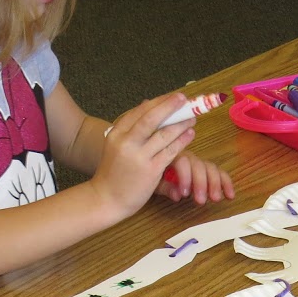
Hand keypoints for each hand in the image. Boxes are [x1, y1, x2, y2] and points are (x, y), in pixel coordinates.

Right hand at [91, 92, 195, 215]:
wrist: (105, 199)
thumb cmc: (113, 172)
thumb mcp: (116, 145)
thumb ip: (131, 126)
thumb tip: (146, 102)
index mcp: (117, 133)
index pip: (140, 111)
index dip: (159, 102)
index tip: (173, 96)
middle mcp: (126, 142)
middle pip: (151, 118)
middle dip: (170, 106)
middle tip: (184, 99)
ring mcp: (138, 156)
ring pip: (164, 134)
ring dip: (181, 124)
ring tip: (192, 118)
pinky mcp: (150, 170)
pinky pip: (170, 151)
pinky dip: (182, 141)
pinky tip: (190, 134)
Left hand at [158, 152, 235, 205]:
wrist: (152, 171)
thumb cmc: (152, 177)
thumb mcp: (154, 184)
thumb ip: (165, 187)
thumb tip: (177, 194)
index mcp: (172, 156)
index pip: (182, 162)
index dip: (185, 177)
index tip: (184, 194)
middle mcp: (188, 157)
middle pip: (198, 165)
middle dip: (201, 183)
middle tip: (201, 201)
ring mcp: (199, 163)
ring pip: (210, 168)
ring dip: (215, 184)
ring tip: (216, 199)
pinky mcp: (208, 170)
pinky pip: (219, 173)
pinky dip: (226, 183)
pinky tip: (230, 196)